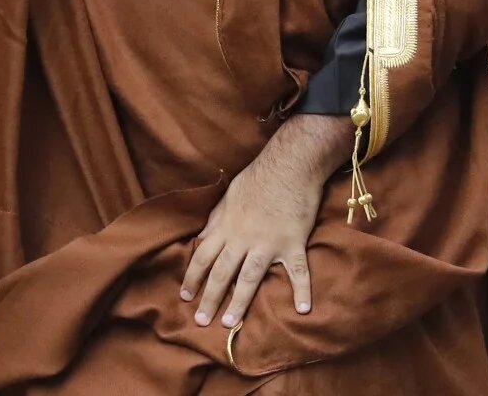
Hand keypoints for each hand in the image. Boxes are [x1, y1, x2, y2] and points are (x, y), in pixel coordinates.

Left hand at [181, 114, 350, 328]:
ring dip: (239, 302)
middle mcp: (243, 238)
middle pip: (222, 273)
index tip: (185, 296)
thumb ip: (215, 221)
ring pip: (250, 278)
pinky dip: (301, 291)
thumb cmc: (258, 178)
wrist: (290, 164)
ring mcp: (269, 243)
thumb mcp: (228, 196)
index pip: (203, 257)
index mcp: (226, 227)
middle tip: (201, 321)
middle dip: (210, 298)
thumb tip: (200, 240)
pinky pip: (297, 272)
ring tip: (230, 322)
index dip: (192, 278)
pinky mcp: (293, 243)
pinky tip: (302, 310)